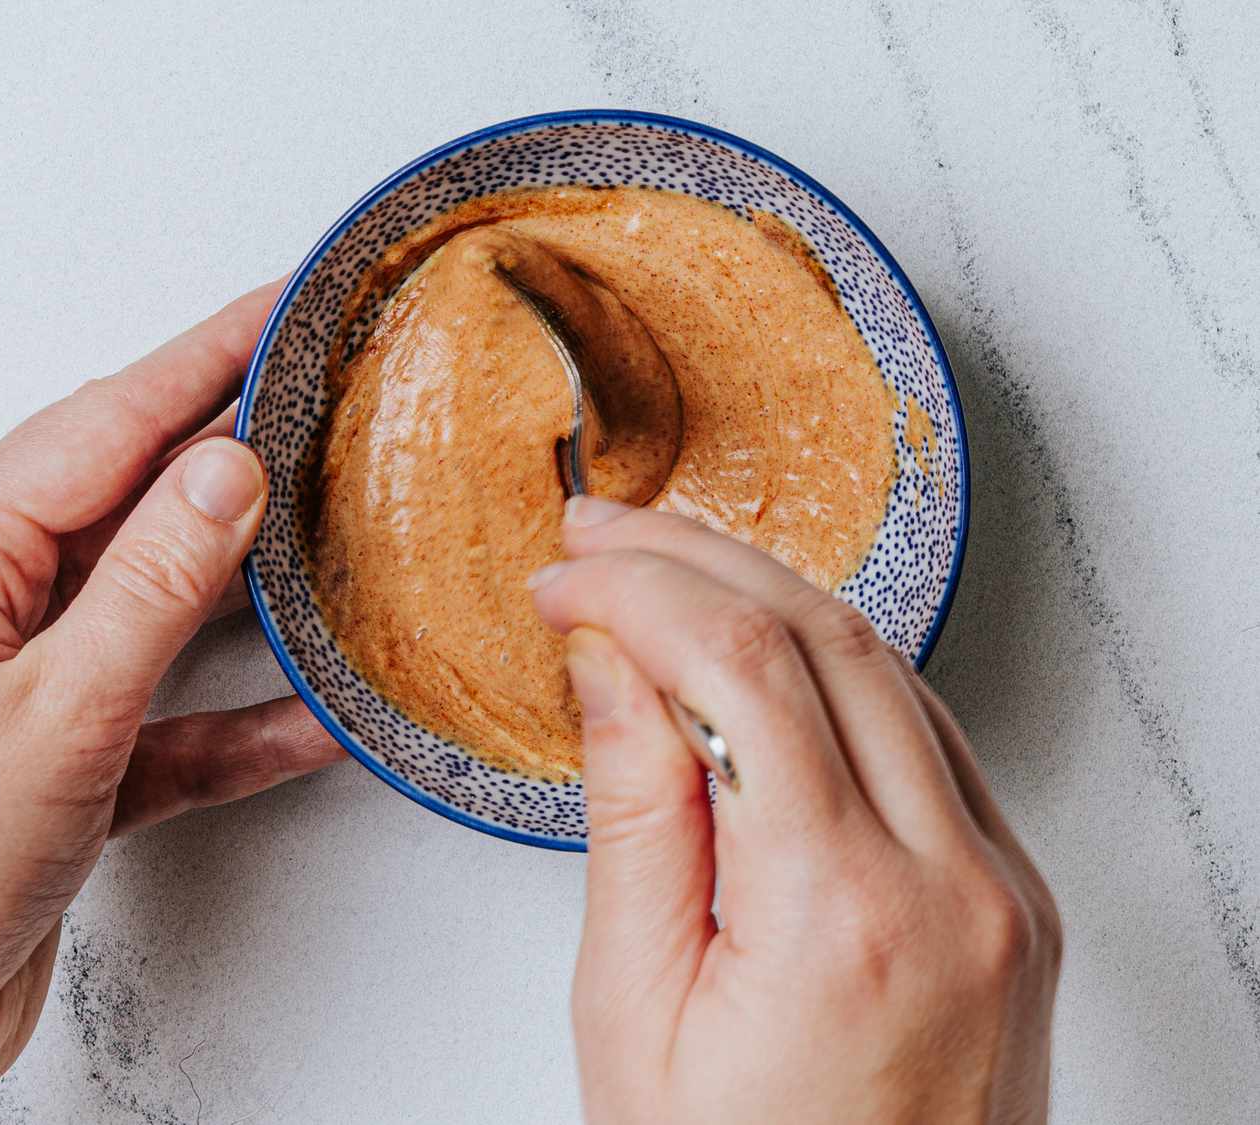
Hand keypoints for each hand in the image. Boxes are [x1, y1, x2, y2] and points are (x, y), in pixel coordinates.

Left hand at [0, 282, 343, 1122]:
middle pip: (131, 499)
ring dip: (247, 589)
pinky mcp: (62, 766)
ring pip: (158, 606)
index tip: (283, 305)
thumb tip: (227, 469)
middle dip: (230, 451)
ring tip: (339, 538)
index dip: (201, 359)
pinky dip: (238, 723)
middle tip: (328, 401)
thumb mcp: (49, 718)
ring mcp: (25, 686)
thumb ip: (149, 590)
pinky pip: (169, 721)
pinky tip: (313, 724)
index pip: (102, 426)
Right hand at [531, 496, 1060, 1123]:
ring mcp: (1000, 890)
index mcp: (841, 917)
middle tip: (604, 538)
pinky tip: (764, 654)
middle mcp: (952, 886)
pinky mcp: (1011, 898)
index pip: (741, 671)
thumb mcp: (634, 1012)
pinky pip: (925, 735)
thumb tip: (613, 664)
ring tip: (667, 573)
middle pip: (828, 638)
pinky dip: (835, 670)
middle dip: (701, 561)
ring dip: (770, 599)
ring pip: (889, 669)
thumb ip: (633, 818)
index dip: (640, 594)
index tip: (564, 580)